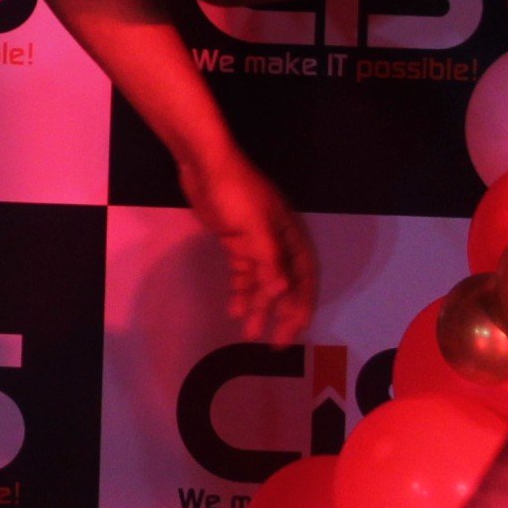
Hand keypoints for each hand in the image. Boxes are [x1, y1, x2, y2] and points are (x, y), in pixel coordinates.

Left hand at [182, 151, 316, 341]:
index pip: (303, 277)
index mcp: (289, 236)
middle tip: (274, 344)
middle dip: (280, 313)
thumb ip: (269, 260)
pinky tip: (233, 308)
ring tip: (248, 333)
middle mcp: (277, 242)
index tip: (296, 331)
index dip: (301, 304)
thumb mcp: (256, 226)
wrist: (204, 163)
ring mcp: (255, 242)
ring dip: (257, 306)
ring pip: (261, 282)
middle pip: (284, 284)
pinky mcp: (236, 241)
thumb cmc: (235, 191)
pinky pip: (243, 272)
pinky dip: (240, 290)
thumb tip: (282, 292)